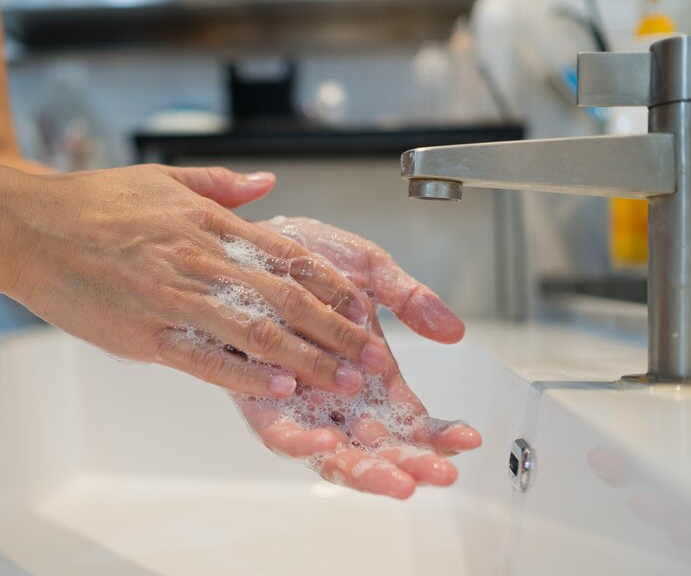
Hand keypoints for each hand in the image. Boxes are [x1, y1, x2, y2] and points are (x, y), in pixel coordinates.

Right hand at [5, 165, 395, 396]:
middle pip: (286, 301)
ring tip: (344, 384)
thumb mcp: (162, 179)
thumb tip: (267, 184)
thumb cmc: (94, 204)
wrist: (30, 228)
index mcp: (209, 222)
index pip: (289, 256)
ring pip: (257, 334)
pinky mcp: (145, 335)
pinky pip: (206, 359)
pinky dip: (247, 377)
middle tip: (372, 359)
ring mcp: (174, 298)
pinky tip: (281, 390)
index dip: (333, 286)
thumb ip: (221, 185)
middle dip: (337, 333)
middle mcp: (200, 259)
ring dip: (308, 361)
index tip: (364, 309)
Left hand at [231, 217, 479, 497]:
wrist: (250, 239)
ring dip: (366, 468)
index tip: (468, 439)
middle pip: (378, 446)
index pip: (410, 418)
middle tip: (441, 472)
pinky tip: (328, 443)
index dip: (440, 433)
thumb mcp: (369, 270)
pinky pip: (281, 432)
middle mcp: (336, 396)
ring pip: (335, 451)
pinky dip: (304, 441)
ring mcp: (299, 401)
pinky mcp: (258, 398)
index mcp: (369, 373)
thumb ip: (409, 299)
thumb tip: (453, 330)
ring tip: (398, 479)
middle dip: (411, 463)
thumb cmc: (308, 256)